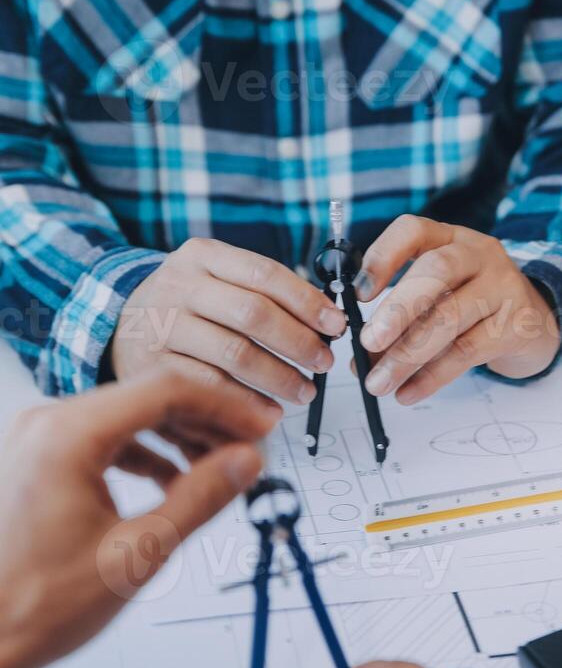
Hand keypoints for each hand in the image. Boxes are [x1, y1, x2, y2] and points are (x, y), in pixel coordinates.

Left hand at [0, 370, 277, 667]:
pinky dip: (145, 451)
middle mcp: (47, 424)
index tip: (261, 426)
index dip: (225, 406)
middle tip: (250, 445)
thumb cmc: (33, 606)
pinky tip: (173, 479)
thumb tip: (245, 462)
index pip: (166, 391)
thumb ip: (198, 499)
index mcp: (67, 435)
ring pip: (128, 415)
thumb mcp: (136, 553)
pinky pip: (104, 437)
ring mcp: (39, 439)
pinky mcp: (39, 458)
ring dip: (178, 435)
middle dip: (206, 420)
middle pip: (147, 396)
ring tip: (219, 465)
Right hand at [111, 239, 346, 428]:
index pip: (265, 274)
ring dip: (279, 377)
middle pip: (253, 314)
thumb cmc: (188, 304)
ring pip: (234, 354)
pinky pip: (211, 387)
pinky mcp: (153, 367)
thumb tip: (327, 320)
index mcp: (202, 255)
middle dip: (298, 342)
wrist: (120, 325)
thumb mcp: (217, 279)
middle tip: (324, 361)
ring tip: (304, 390)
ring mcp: (163, 326)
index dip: (307, 302)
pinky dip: (246, 403)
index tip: (336, 324)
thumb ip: (265, 293)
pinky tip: (269, 411)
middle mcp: (179, 285)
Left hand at [355, 216, 560, 403]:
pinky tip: (408, 392)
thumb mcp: (438, 296)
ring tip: (379, 382)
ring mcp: (504, 287)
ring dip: (407, 355)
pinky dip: (432, 376)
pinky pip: (467, 352)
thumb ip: (399, 319)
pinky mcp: (518, 325)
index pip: (413, 230)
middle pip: (436, 270)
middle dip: (397, 309)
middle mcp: (480, 254)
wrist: (536, 324)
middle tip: (368, 342)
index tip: (359, 294)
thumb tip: (359, 359)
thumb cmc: (473, 306)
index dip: (382, 257)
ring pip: (450, 318)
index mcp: (450, 238)